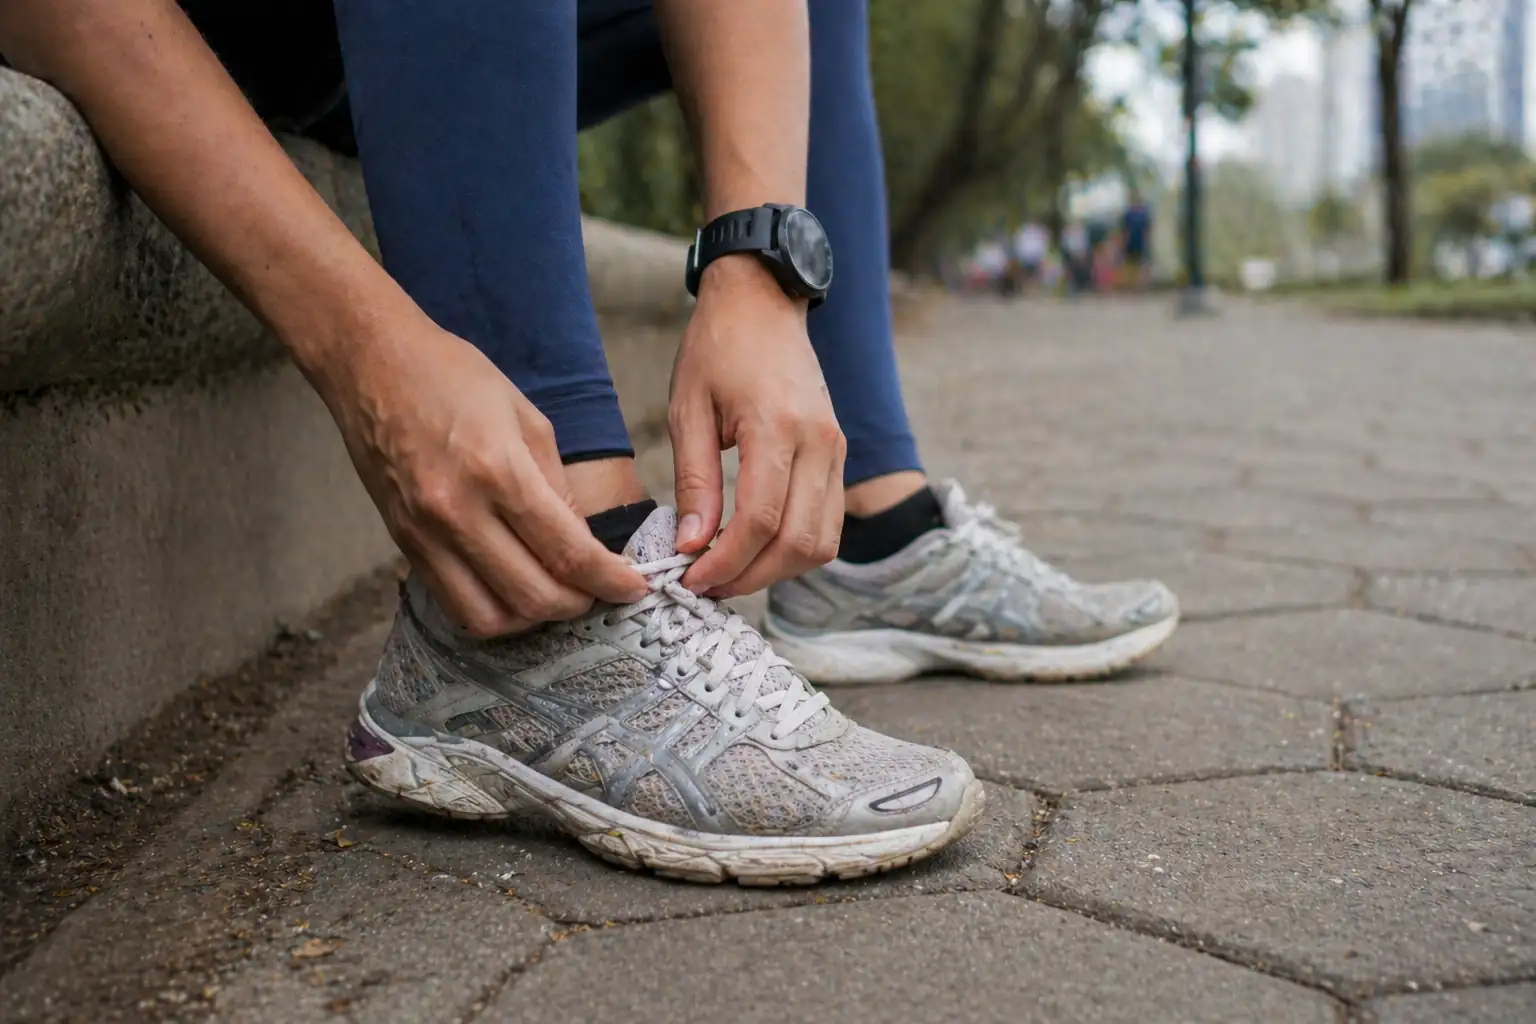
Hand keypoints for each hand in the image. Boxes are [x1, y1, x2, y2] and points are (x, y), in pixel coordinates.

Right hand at [312, 312, 649, 635]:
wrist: (370, 362)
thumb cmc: (453, 376)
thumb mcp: (527, 417)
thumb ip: (558, 487)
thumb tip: (583, 543)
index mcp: (498, 471)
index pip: (568, 552)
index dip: (610, 581)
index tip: (634, 588)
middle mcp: (458, 511)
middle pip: (534, 595)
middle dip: (580, 604)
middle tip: (600, 591)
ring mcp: (425, 534)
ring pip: (490, 618)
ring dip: (534, 619)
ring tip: (556, 594)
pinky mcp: (403, 545)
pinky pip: (453, 605)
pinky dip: (492, 612)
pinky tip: (512, 590)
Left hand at [668, 255, 845, 597]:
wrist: (763, 302)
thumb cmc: (717, 348)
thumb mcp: (687, 409)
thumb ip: (693, 481)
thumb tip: (691, 545)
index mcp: (777, 427)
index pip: (760, 520)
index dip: (725, 562)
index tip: (690, 579)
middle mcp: (819, 443)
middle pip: (797, 543)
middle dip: (750, 577)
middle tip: (705, 584)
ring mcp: (836, 450)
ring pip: (821, 542)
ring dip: (776, 570)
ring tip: (728, 571)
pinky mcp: (838, 455)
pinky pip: (827, 522)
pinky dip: (795, 548)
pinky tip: (755, 547)